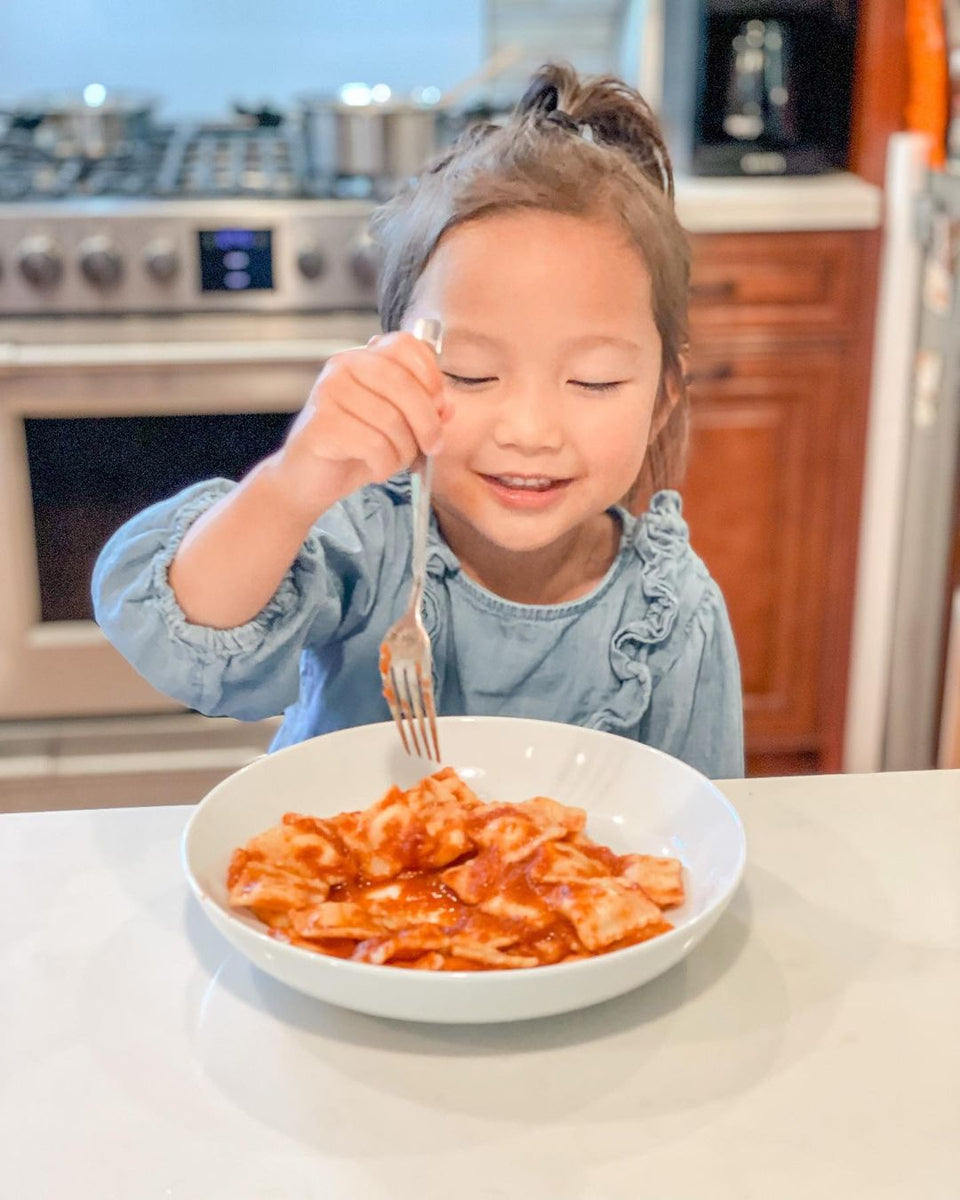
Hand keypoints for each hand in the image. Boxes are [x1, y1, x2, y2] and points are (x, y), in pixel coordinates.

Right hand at [271, 330, 447, 517]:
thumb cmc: (355, 448)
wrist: (308, 479)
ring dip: (404, 451)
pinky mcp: (321, 424)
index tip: (439, 406)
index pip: (406, 345)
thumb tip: (447, 408)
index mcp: (363, 358)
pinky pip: (374, 444)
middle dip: (427, 422)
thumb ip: (424, 411)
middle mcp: (342, 366)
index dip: (431, 375)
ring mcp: (328, 393)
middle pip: (403, 383)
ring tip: (394, 462)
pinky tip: (376, 470)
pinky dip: (384, 465)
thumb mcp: (397, 427)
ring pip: (391, 420)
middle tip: (433, 448)